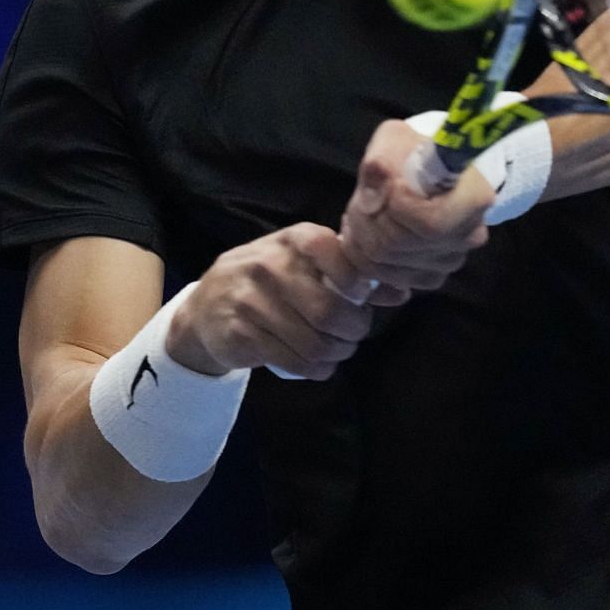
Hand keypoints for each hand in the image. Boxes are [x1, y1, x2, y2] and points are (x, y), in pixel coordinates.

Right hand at [164, 223, 377, 380]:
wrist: (207, 306)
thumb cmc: (270, 281)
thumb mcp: (306, 264)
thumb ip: (351, 274)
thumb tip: (402, 291)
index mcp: (296, 239)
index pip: (343, 258)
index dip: (361, 287)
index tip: (359, 300)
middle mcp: (271, 264)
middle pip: (333, 312)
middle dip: (353, 331)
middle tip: (351, 334)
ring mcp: (253, 299)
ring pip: (316, 342)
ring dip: (336, 353)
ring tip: (336, 349)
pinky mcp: (242, 333)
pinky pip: (296, 362)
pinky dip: (317, 369)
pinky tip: (317, 364)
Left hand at [339, 119, 492, 291]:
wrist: (428, 172)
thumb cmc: (415, 151)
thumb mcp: (396, 139)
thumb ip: (382, 159)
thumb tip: (372, 193)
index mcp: (473, 197)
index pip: (429, 223)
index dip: (395, 208)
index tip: (383, 186)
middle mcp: (468, 236)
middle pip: (400, 246)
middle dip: (366, 223)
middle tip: (358, 202)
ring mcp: (451, 260)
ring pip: (389, 265)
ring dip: (362, 240)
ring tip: (361, 215)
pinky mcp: (433, 275)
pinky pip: (390, 279)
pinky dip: (370, 259)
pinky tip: (370, 234)